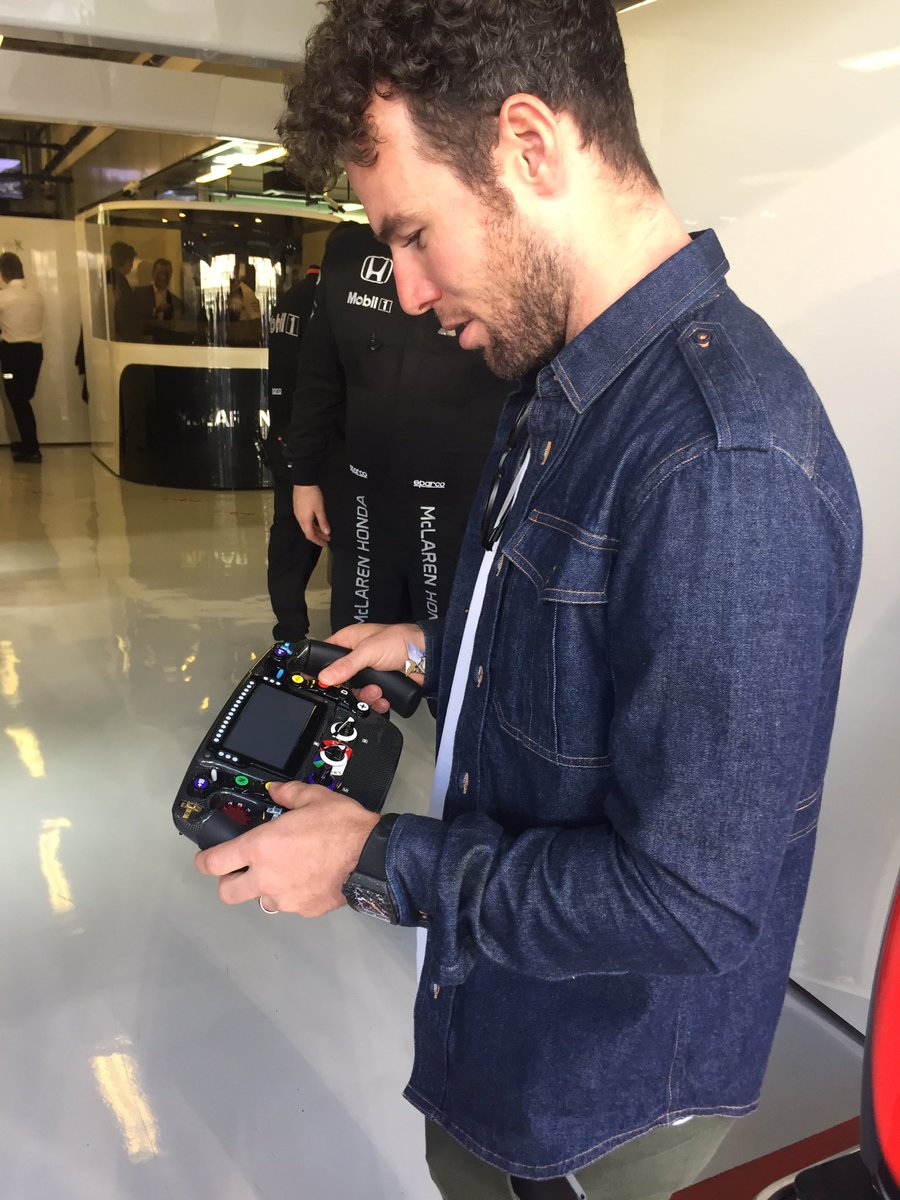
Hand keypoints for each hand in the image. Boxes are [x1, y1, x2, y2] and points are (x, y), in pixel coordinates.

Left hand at [194, 781, 378, 915]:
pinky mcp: (304, 909)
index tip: (204, 859)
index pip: (215, 862)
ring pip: (261, 901)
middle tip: (241, 870)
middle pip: (228, 892)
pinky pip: (289, 905)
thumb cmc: (344, 828)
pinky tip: (307, 880)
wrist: (373, 858)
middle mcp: (267, 877)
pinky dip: (292, 895)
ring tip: (283, 873)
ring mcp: (285, 897)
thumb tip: (276, 790)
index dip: (204, 861)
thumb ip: (289, 793)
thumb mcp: (314, 797)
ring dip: (264, 889)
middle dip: (229, 882)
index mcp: (262, 847)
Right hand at [293, 484, 330, 545]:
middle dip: (318, 536)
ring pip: (306, 526)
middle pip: (308, 532)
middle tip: (327, 539)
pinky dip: (312, 524)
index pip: (310, 535)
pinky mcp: (298, 508)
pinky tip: (317, 522)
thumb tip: (327, 532)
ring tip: (324, 531)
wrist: (303, 481)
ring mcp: (298, 513)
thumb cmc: (312, 495)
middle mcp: (299, 519)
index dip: (318, 541)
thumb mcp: (320, 509)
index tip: (325, 544)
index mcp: (304, 520)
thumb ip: (323, 522)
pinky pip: (305, 521)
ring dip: (315, 530)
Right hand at [319, 622, 423, 712]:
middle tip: (355, 689)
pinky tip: (383, 698)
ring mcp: (369, 672)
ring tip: (376, 691)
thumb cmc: (400, 641)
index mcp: (349, 641)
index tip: (318, 682)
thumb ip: (346, 665)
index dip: (320, 669)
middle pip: (340, 679)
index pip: (326, 655)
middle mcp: (357, 657)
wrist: (426, 657)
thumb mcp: (368, 651)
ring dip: (366, 696)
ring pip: (356, 692)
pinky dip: (376, 702)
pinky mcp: (380, 685)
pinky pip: (370, 699)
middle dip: (349, 688)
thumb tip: (325, 677)